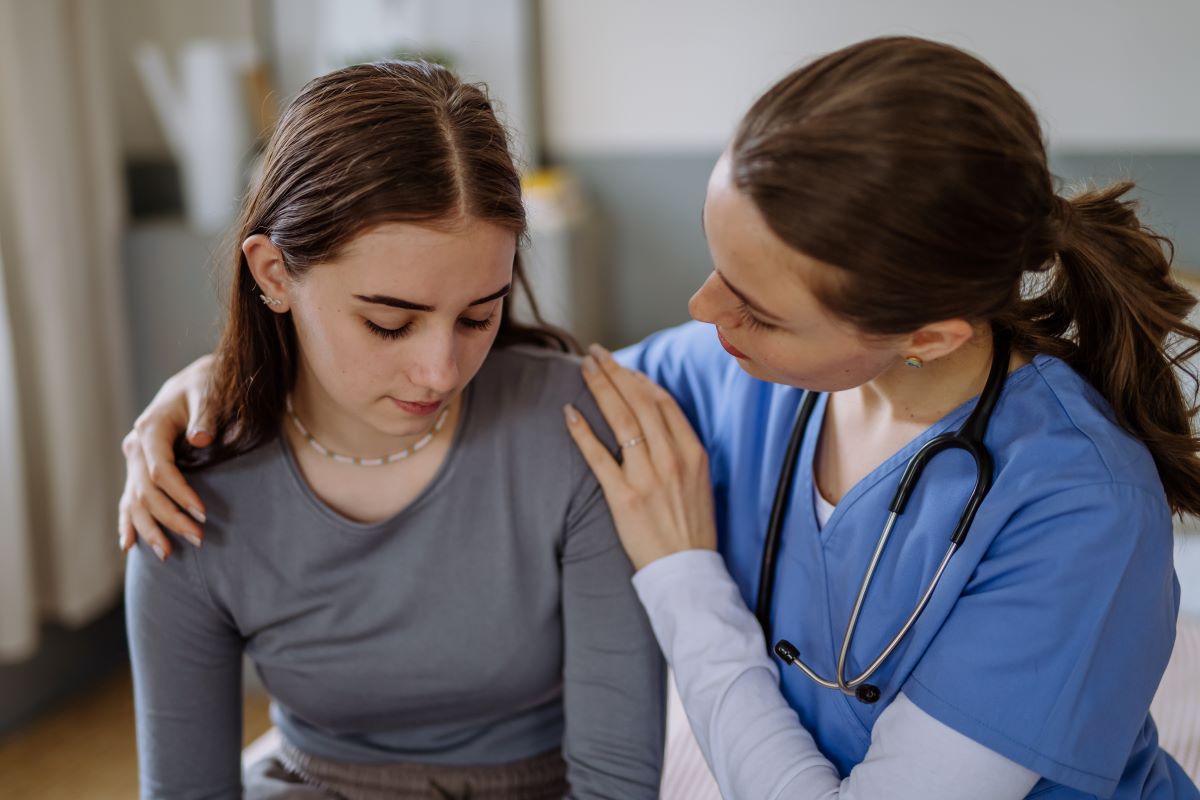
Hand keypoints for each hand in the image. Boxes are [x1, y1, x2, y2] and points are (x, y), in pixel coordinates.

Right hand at [118, 354, 216, 557]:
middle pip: (146, 491)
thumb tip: (200, 439)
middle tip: (198, 539)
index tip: (203, 513)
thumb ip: (206, 416)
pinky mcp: (139, 469)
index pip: (160, 470)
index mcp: (151, 429)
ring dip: (150, 528)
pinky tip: (129, 545)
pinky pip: (129, 499)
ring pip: (135, 500)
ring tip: (167, 554)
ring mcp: (135, 460)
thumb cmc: (205, 387)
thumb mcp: (208, 394)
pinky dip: (128, 522)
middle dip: (170, 518)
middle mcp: (136, 446)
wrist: (194, 383)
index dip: (180, 493)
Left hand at [564, 344, 716, 570]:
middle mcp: (671, 459)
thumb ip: (680, 449)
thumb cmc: (692, 528)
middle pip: (638, 401)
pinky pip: (598, 456)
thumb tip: (656, 421)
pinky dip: (583, 431)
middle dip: (614, 371)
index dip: (639, 378)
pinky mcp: (624, 497)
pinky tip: (569, 412)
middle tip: (595, 352)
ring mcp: (647, 477)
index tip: (622, 366)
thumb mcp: (699, 481)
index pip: (662, 402)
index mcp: (692, 452)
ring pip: (620, 419)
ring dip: (599, 387)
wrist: (687, 572)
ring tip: (583, 368)